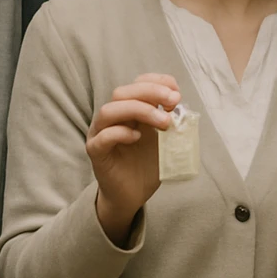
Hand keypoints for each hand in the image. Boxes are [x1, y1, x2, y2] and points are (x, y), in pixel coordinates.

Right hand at [86, 74, 179, 246]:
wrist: (133, 195)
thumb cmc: (148, 164)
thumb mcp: (165, 138)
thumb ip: (170, 120)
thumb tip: (181, 106)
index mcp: (129, 109)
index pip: (137, 83)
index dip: (157, 82)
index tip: (176, 94)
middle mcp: (112, 117)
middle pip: (122, 92)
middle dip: (151, 92)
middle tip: (173, 102)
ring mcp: (100, 133)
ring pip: (110, 110)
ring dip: (140, 110)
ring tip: (164, 123)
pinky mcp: (96, 153)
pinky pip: (102, 137)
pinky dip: (120, 133)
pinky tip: (137, 137)